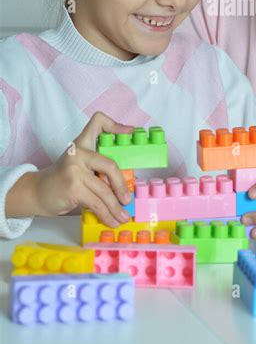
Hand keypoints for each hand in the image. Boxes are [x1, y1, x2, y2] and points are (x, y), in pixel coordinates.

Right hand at [6, 112, 133, 226]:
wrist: (37, 192)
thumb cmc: (62, 180)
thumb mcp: (78, 164)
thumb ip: (96, 166)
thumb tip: (126, 182)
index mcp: (81, 144)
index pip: (98, 122)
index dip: (115, 124)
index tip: (130, 131)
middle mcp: (78, 152)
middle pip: (110, 166)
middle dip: (122, 185)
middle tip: (127, 199)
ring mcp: (75, 170)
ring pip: (104, 190)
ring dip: (116, 207)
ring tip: (123, 217)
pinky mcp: (73, 188)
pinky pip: (96, 203)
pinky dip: (106, 214)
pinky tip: (112, 221)